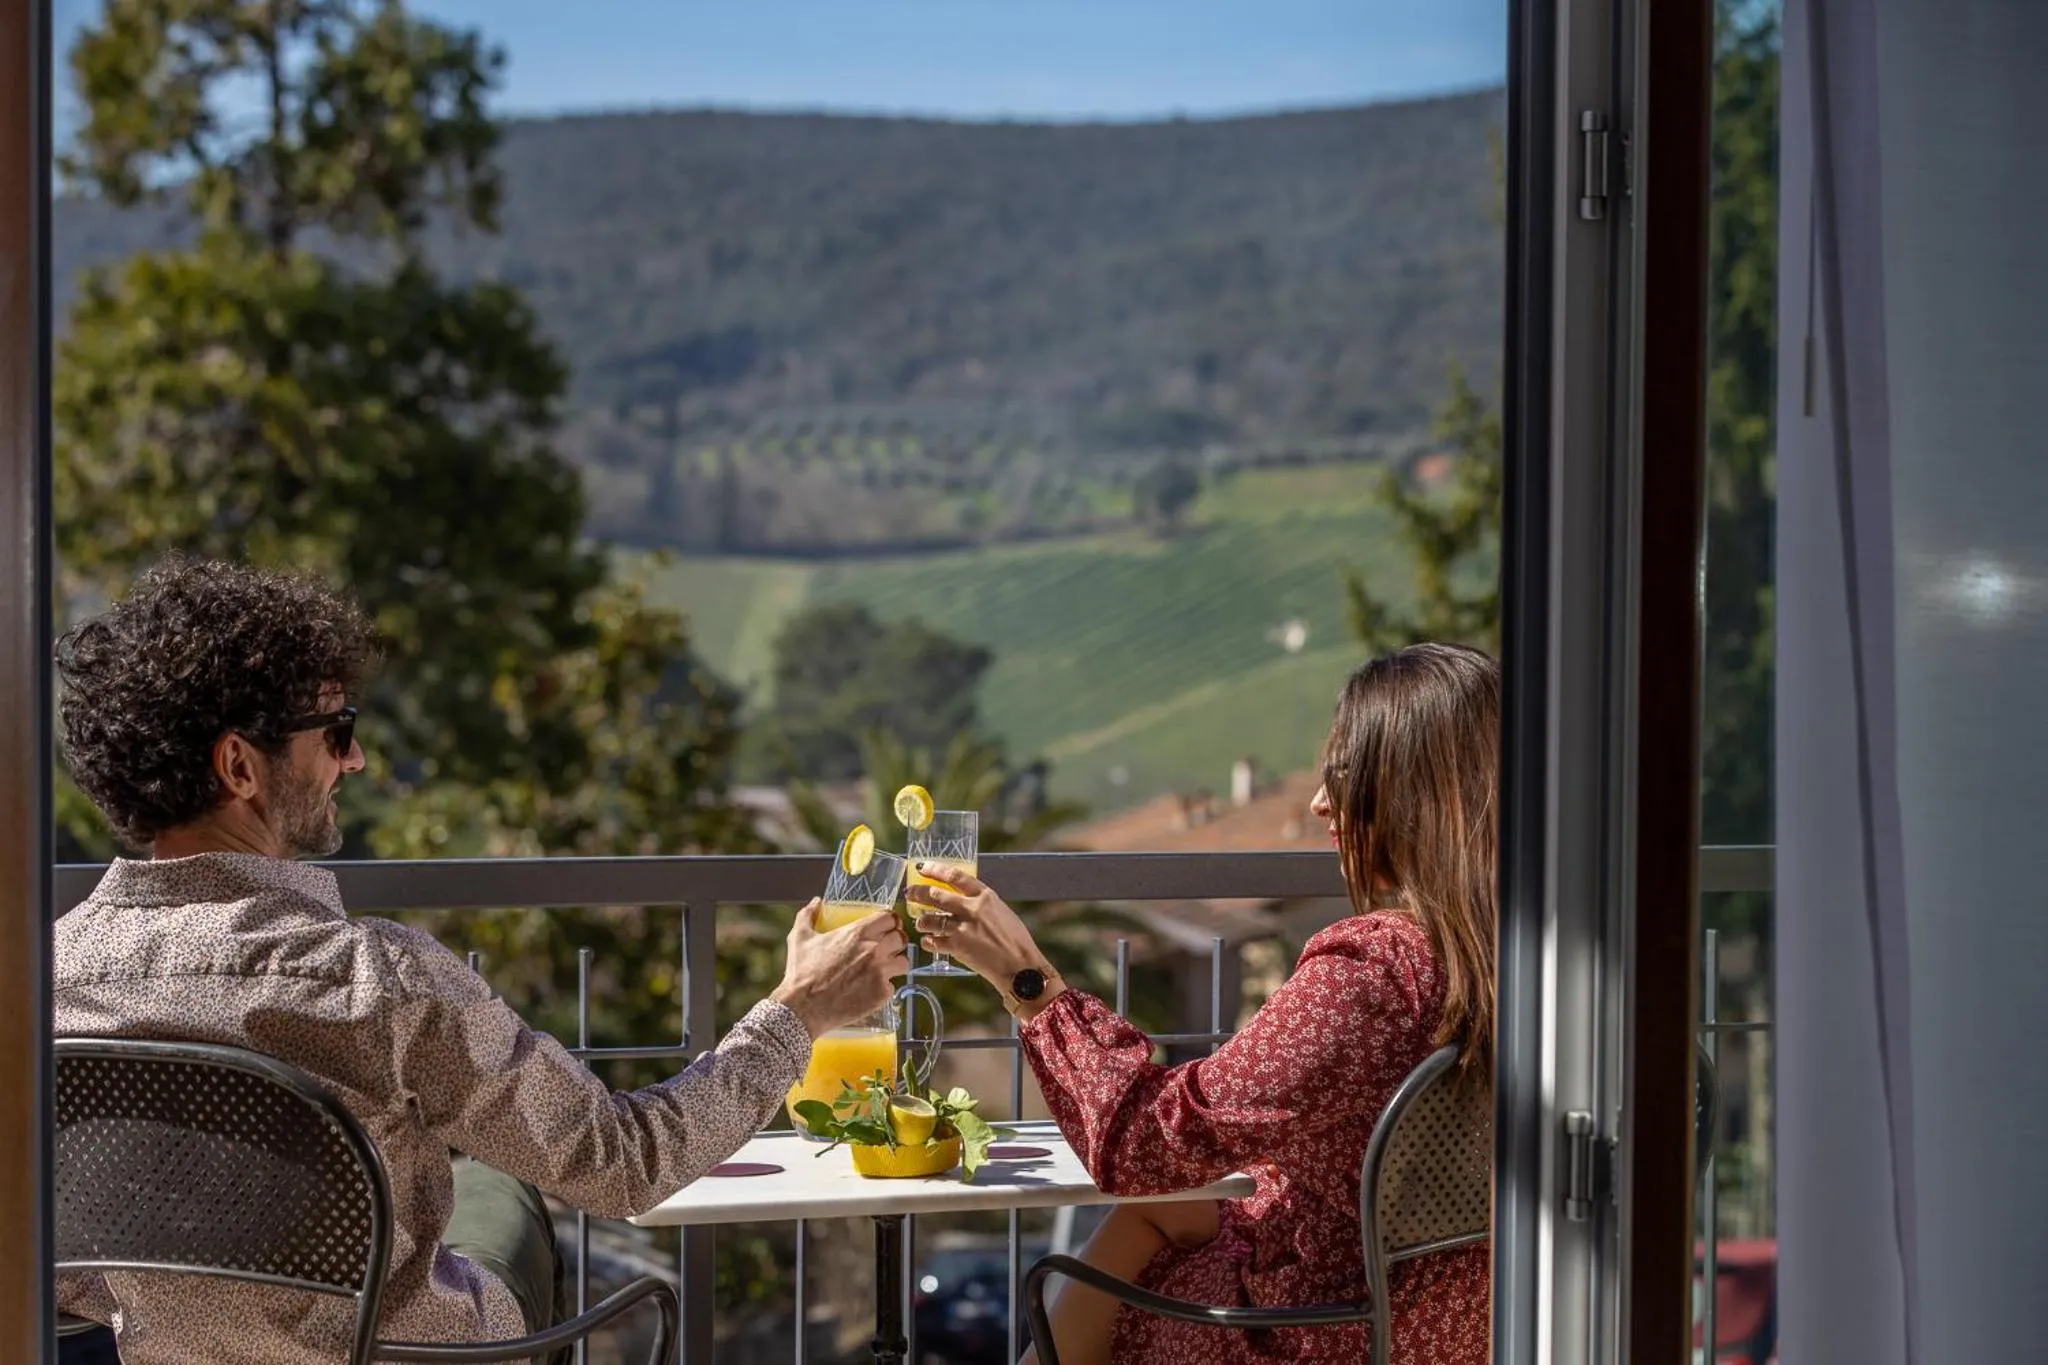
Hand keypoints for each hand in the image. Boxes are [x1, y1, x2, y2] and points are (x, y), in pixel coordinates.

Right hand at [771, 899, 908, 1038]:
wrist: (802, 1008)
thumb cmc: (801, 973)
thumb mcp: (799, 938)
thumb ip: (808, 915)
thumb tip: (816, 902)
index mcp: (858, 932)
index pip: (890, 917)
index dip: (889, 921)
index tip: (885, 927)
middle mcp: (874, 950)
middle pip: (901, 938)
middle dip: (894, 941)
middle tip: (885, 948)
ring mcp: (881, 972)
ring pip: (903, 962)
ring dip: (895, 964)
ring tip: (882, 969)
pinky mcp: (882, 993)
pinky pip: (893, 986)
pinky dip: (884, 987)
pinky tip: (870, 989)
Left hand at [905, 864, 1062, 1014]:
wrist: (1019, 965)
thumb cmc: (1015, 939)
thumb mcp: (1001, 911)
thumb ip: (981, 903)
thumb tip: (963, 898)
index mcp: (985, 896)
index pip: (954, 876)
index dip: (935, 869)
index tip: (922, 867)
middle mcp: (972, 909)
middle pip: (935, 895)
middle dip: (917, 893)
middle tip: (910, 893)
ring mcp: (962, 928)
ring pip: (929, 919)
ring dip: (921, 921)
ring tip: (921, 922)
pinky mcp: (957, 947)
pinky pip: (933, 941)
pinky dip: (929, 941)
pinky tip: (930, 941)